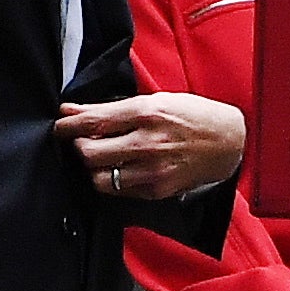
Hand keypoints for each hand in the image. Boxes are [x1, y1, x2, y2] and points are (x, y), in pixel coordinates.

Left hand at [59, 91, 245, 199]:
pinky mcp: (156, 191)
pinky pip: (118, 190)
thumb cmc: (193, 115)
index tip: (59, 124)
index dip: (68, 125)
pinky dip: (112, 179)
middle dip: (78, 146)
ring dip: (93, 167)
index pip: (93, 122)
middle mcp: (148, 143)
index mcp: (147, 113)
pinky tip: (120, 167)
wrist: (230, 142)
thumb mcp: (156, 99)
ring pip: (99, 178)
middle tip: (82, 140)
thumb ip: (112, 108)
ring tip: (101, 155)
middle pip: (89, 153)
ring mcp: (152, 171)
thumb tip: (72, 111)